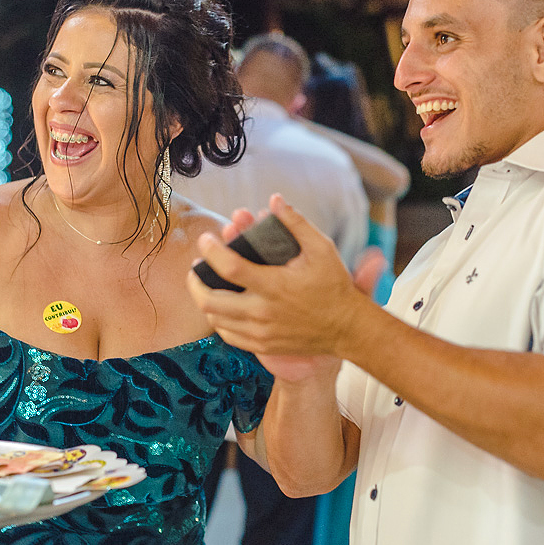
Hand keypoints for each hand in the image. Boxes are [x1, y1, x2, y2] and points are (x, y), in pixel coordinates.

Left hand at [187, 194, 376, 377]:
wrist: (348, 328)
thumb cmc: (335, 285)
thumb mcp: (322, 249)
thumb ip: (296, 223)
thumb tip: (274, 199)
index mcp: (274, 285)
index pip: (229, 267)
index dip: (211, 251)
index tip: (205, 240)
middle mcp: (263, 312)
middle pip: (210, 300)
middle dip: (195, 281)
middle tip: (196, 267)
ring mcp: (261, 332)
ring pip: (215, 319)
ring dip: (205, 300)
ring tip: (205, 284)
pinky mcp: (263, 345)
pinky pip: (229, 335)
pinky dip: (219, 320)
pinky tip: (221, 307)